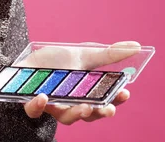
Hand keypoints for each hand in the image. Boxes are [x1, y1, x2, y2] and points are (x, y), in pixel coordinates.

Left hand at [21, 41, 139, 124]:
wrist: (28, 58)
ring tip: (84, 106)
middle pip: (89, 114)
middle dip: (100, 113)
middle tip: (108, 108)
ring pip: (66, 118)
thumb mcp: (83, 54)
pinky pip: (34, 111)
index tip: (125, 92)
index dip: (116, 100)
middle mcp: (71, 104)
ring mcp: (52, 105)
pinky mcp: (31, 103)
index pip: (105, 102)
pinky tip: (44, 97)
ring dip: (76, 113)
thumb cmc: (57, 60)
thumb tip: (136, 46)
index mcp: (86, 93)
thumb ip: (108, 54)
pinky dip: (38, 107)